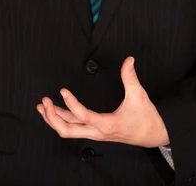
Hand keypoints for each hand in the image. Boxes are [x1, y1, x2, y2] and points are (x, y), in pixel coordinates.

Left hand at [36, 56, 169, 147]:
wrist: (153, 135)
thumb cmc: (146, 118)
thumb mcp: (139, 96)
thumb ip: (131, 77)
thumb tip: (129, 60)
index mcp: (107, 124)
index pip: (83, 116)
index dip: (71, 103)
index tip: (63, 90)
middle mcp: (98, 132)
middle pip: (67, 130)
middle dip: (53, 117)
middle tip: (45, 101)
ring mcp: (95, 133)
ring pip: (68, 131)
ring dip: (53, 120)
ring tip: (42, 106)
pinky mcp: (95, 131)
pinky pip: (74, 128)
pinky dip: (61, 121)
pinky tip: (54, 112)